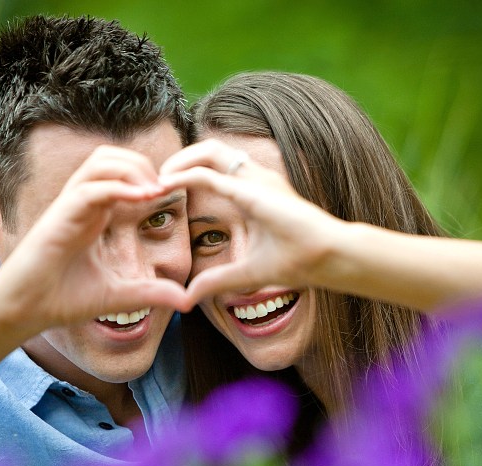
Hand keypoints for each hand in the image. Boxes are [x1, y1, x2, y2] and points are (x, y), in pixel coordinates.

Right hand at [0, 145, 189, 338]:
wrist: (25, 311)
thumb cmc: (63, 300)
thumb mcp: (120, 295)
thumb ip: (152, 293)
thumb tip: (186, 300)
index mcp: (94, 214)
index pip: (121, 175)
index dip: (149, 176)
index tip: (174, 193)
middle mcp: (82, 204)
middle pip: (111, 157)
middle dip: (143, 164)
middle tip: (166, 188)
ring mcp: (69, 206)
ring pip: (100, 162)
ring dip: (132, 169)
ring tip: (156, 190)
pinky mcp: (60, 215)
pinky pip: (92, 188)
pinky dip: (119, 187)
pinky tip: (144, 198)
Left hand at [159, 138, 345, 302]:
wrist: (326, 258)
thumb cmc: (298, 261)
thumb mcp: (245, 274)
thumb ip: (216, 281)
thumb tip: (188, 299)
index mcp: (253, 192)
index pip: (215, 169)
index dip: (188, 174)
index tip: (163, 193)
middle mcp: (254, 178)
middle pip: (210, 151)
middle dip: (179, 160)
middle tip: (155, 182)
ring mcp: (255, 179)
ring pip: (209, 151)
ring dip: (179, 161)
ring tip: (158, 179)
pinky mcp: (252, 190)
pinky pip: (211, 175)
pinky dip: (185, 176)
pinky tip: (167, 185)